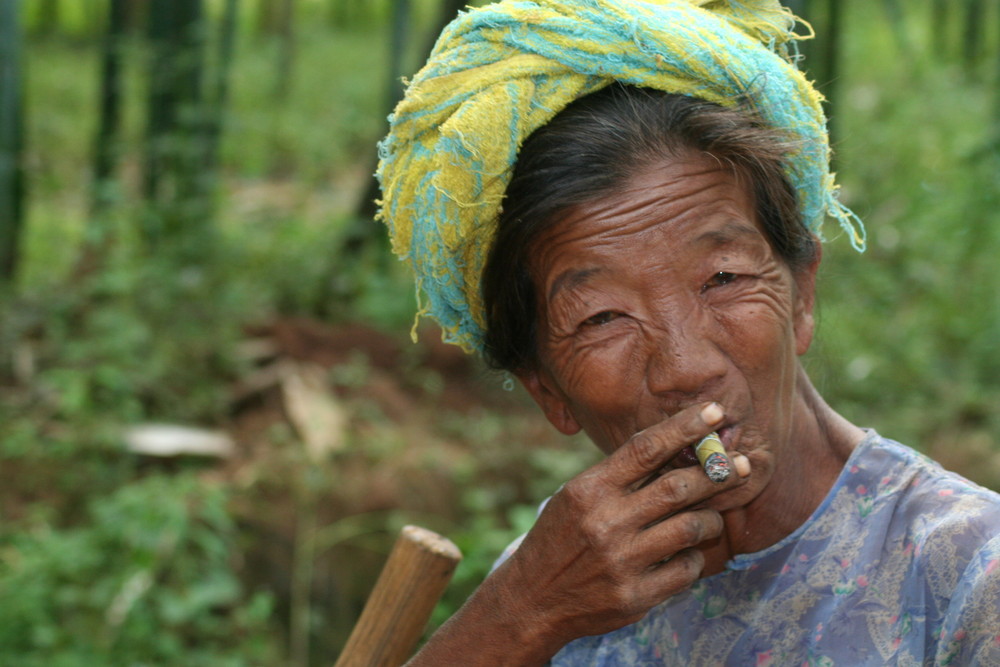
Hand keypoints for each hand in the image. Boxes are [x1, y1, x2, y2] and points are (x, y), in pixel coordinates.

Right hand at [495, 402, 746, 648]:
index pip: (645, 448)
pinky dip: (694, 557)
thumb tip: (676, 449)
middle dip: (716, 472)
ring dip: (711, 518)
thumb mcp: (575, 496)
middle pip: (677, 487)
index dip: (684, 427)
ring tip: (713, 515)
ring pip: (690, 528)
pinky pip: (686, 569)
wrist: (534, 599)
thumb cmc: (561, 538)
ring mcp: (622, 562)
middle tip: (740, 464)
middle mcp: (606, 522)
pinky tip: (687, 553)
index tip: (714, 412)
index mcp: (589, 490)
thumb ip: (619, 476)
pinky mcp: (636, 596)